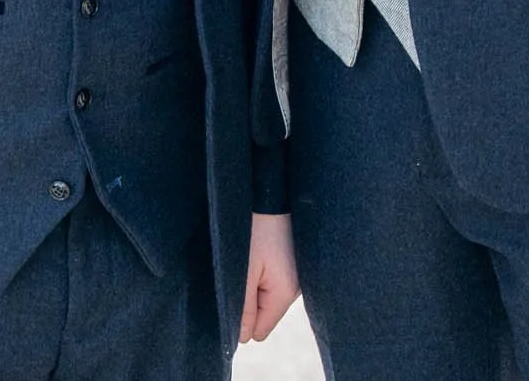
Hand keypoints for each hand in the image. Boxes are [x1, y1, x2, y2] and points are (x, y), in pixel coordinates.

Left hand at [239, 211, 300, 341]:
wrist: (270, 188)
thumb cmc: (254, 226)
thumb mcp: (243, 270)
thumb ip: (242, 308)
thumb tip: (243, 340)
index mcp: (286, 292)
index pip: (260, 330)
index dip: (241, 319)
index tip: (231, 294)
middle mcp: (298, 286)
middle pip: (263, 312)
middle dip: (247, 300)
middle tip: (239, 271)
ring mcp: (297, 272)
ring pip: (266, 294)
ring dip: (253, 283)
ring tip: (248, 256)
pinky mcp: (293, 259)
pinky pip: (273, 278)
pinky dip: (262, 270)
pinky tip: (257, 250)